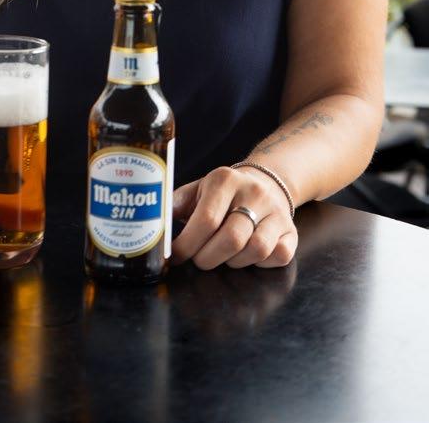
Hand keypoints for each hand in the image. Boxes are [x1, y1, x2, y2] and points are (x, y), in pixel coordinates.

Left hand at [170, 165, 297, 269]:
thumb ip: (175, 205)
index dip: (188, 244)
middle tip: (199, 259)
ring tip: (223, 255)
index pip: (206, 219)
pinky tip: (247, 255)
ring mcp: (276, 212)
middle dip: (208, 258)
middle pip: (231, 238)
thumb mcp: (197, 190)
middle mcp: (254, 193)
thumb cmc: (222, 193)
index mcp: (224, 180)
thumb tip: (151, 224)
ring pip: (256, 250)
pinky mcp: (291, 231)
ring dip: (233, 262)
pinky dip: (261, 263)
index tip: (176, 256)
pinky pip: (278, 256)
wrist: (265, 182)